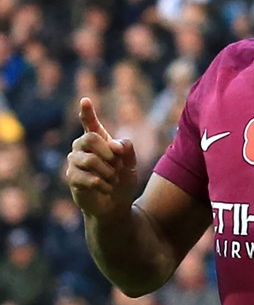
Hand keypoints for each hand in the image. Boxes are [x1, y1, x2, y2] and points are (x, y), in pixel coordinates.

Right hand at [66, 97, 136, 218]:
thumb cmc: (122, 179)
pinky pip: (90, 178)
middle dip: (107, 152)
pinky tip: (107, 188)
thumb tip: (113, 144)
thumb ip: (126, 149)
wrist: (116, 204)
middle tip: (117, 165)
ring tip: (113, 179)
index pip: (90, 123)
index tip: (86, 100)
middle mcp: (82, 148)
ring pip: (90, 160)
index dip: (87, 112)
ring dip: (108, 172)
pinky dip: (104, 184)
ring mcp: (74, 163)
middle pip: (89, 138)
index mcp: (98, 140)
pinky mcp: (72, 179)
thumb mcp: (131, 163)